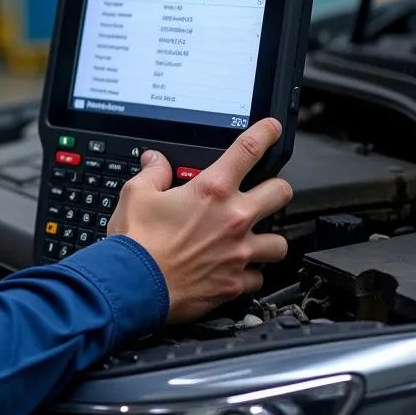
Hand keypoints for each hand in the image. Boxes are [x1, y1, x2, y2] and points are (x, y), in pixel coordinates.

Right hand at [108, 118, 292, 324]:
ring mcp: (238, 253)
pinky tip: (237, 269)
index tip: (272, 128)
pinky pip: (258, 277)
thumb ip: (152, 173)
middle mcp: (233, 219)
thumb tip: (155, 161)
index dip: (266, 133)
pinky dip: (250, 273)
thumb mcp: (136, 194)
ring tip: (257, 237)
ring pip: (280, 242)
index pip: (248, 150)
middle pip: (280, 192)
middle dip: (276, 187)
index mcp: (211, 190)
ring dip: (269, 237)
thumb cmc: (136, 242)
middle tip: (265, 190)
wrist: (135, 285)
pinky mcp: (234, 284)